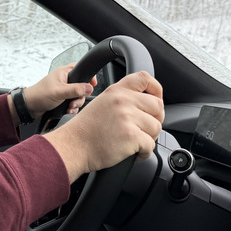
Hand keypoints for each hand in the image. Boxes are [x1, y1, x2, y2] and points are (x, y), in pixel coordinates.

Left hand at [23, 63, 96, 117]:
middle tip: (74, 101)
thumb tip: (89, 88)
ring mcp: (64, 90)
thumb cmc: (40, 95)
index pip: (81, 69)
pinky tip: (68, 111)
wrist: (29, 107)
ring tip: (69, 108)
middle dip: (80, 96)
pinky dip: (72, 108)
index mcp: (64, 73)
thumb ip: (75, 90)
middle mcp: (65, 80)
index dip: (88, 77)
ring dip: (76, 104)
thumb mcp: (59, 92)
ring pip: (78, 96)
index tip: (92, 85)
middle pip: (82, 86)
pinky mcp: (62, 99)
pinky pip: (73, 103)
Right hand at [42, 71, 163, 182]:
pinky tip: (134, 153)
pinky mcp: (131, 136)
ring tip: (135, 142)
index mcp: (116, 91)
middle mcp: (123, 101)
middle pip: (157, 105)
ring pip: (156, 127)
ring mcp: (127, 117)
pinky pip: (151, 145)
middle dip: (155, 119)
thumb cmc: (85, 130)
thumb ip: (121, 98)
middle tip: (144, 129)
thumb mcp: (101, 102)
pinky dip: (145, 152)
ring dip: (149, 137)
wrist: (73, 146)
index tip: (156, 99)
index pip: (145, 78)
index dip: (156, 89)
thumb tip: (145, 104)